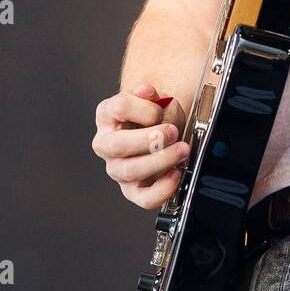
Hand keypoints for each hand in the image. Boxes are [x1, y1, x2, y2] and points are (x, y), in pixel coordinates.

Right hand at [92, 84, 188, 209]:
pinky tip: (176, 174)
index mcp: (107, 114)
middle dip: (150, 139)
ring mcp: (118, 168)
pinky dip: (162, 189)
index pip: (118, 107)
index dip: (143, 107)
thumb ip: (151, 95)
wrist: (164, 128)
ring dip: (160, 161)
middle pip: (117, 145)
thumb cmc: (157, 114)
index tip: (161, 106)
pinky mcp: (133, 190)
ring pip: (130, 172)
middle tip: (173, 132)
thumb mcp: (155, 99)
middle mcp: (106, 143)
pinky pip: (144, 198)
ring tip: (182, 150)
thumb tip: (147, 92)